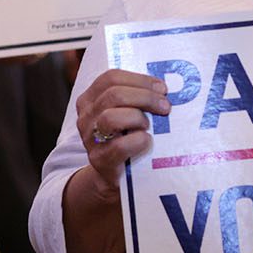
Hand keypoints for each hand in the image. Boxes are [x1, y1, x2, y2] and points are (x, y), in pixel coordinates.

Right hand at [76, 70, 170, 193]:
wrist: (114, 174)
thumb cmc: (125, 137)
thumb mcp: (124, 112)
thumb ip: (135, 97)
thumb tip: (163, 87)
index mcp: (90, 99)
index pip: (111, 78)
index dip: (139, 80)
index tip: (161, 88)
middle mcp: (86, 116)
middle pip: (113, 95)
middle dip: (145, 97)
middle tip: (165, 106)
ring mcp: (90, 138)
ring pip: (111, 118)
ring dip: (137, 118)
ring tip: (149, 126)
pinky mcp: (100, 160)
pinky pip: (120, 146)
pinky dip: (138, 141)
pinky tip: (147, 141)